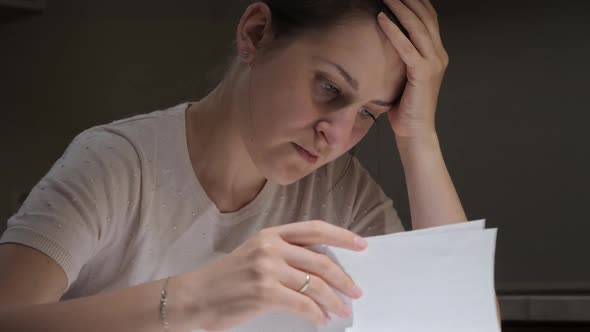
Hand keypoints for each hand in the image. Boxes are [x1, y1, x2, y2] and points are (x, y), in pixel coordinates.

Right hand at [186, 220, 366, 330]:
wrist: (195, 296)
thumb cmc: (226, 278)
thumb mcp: (255, 254)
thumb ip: (285, 254)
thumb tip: (321, 268)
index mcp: (271, 234)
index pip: (315, 229)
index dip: (342, 236)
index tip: (361, 245)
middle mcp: (271, 247)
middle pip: (321, 260)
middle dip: (344, 278)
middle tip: (356, 291)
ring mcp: (267, 269)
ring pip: (315, 284)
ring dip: (334, 300)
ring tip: (343, 309)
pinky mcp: (264, 292)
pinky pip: (302, 304)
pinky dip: (317, 313)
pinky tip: (321, 319)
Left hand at [378, 0, 448, 142]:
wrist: (415, 132)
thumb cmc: (405, 107)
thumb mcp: (405, 76)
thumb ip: (403, 58)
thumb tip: (386, 40)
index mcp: (436, 54)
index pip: (428, 19)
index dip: (416, 2)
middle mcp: (439, 55)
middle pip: (425, 17)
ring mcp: (433, 64)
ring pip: (417, 28)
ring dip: (400, 8)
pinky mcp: (423, 74)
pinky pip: (407, 47)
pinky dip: (393, 31)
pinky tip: (381, 19)